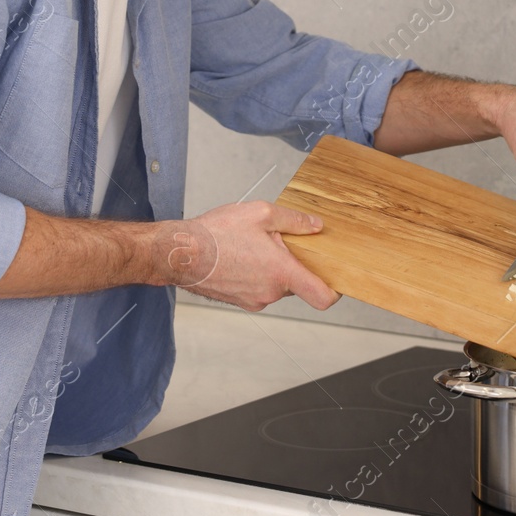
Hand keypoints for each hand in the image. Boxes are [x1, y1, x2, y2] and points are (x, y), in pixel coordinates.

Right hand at [160, 201, 339, 310]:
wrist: (179, 253)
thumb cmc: (216, 234)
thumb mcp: (261, 213)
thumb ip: (294, 221)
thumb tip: (316, 226)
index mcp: (281, 273)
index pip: (322, 297)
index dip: (335, 291)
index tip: (337, 279)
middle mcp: (270, 293)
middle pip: (297, 285)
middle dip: (294, 265)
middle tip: (280, 242)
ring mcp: (253, 300)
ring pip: (276, 285)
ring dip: (273, 269)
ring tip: (253, 246)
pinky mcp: (239, 301)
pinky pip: (259, 288)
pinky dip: (257, 274)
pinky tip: (241, 255)